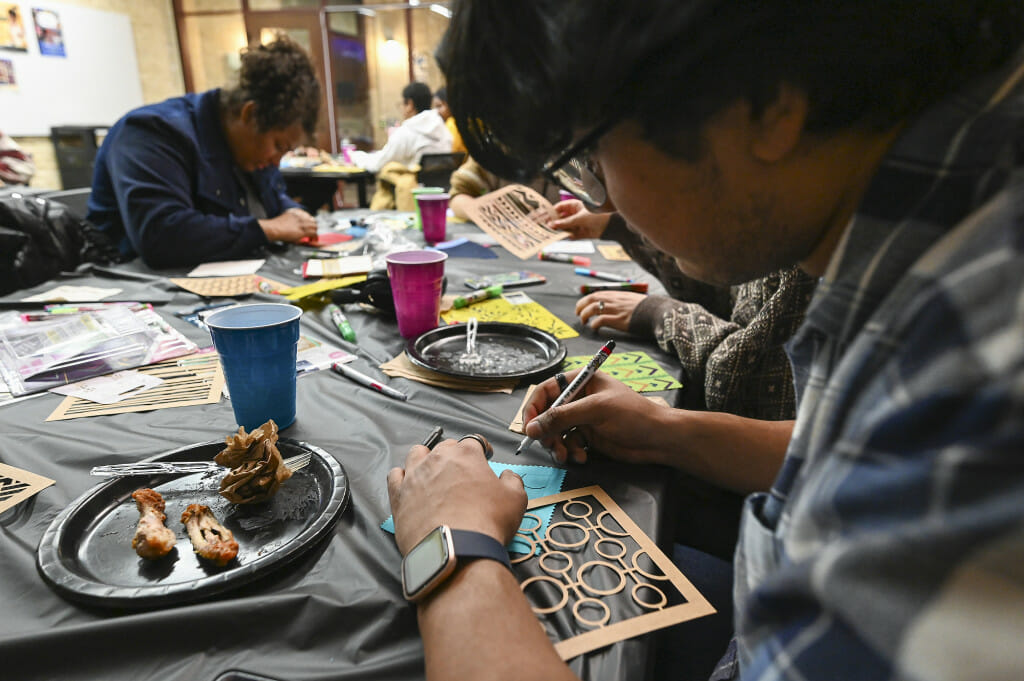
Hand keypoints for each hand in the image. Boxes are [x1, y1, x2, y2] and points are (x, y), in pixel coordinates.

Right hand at [259, 207, 316, 242]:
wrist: (273, 229)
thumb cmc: (275, 226)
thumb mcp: (285, 219)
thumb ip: (292, 220)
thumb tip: (296, 227)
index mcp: (296, 212)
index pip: (307, 215)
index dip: (309, 221)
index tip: (308, 226)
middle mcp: (300, 216)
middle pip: (312, 220)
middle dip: (313, 226)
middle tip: (311, 232)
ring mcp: (302, 222)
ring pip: (314, 227)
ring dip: (314, 232)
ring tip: (312, 237)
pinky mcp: (303, 230)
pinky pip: (314, 233)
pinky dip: (314, 237)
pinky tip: (312, 240)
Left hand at [387, 438, 526, 554]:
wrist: (455, 549)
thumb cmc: (487, 523)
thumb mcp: (516, 500)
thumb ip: (512, 481)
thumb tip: (508, 476)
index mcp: (467, 454)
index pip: (473, 441)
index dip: (481, 450)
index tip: (484, 458)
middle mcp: (438, 459)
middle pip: (445, 446)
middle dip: (454, 455)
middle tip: (462, 472)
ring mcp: (415, 475)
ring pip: (417, 454)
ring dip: (427, 459)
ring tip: (434, 474)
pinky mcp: (398, 495)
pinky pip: (395, 475)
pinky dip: (402, 477)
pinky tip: (410, 485)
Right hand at [523, 369, 671, 464]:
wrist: (658, 439)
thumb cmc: (633, 415)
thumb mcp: (596, 410)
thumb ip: (562, 417)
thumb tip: (532, 428)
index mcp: (581, 380)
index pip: (546, 390)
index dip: (534, 408)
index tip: (529, 427)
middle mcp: (579, 397)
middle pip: (548, 413)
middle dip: (546, 431)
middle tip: (549, 446)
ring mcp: (583, 417)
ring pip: (556, 431)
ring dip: (557, 445)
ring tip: (565, 455)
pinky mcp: (588, 435)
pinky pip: (568, 443)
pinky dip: (571, 451)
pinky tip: (582, 457)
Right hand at [548, 200, 610, 239]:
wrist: (610, 227)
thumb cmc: (598, 216)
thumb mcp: (580, 218)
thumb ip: (566, 222)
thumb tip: (553, 224)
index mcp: (574, 206)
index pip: (559, 208)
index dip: (551, 212)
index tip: (544, 216)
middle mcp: (574, 214)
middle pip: (560, 218)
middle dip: (554, 222)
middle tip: (545, 226)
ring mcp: (577, 224)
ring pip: (564, 227)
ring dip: (559, 230)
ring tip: (551, 233)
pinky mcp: (580, 233)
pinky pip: (570, 235)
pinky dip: (566, 236)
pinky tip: (562, 237)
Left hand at [575, 291, 645, 331]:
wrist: (658, 312)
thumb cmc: (649, 308)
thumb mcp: (634, 299)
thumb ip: (623, 301)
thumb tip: (617, 305)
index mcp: (618, 294)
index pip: (598, 293)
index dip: (587, 299)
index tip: (582, 305)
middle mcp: (615, 300)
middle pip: (591, 299)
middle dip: (581, 305)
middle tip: (577, 313)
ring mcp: (616, 309)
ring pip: (593, 308)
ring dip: (584, 315)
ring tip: (583, 321)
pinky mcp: (618, 320)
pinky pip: (600, 320)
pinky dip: (594, 324)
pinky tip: (594, 328)